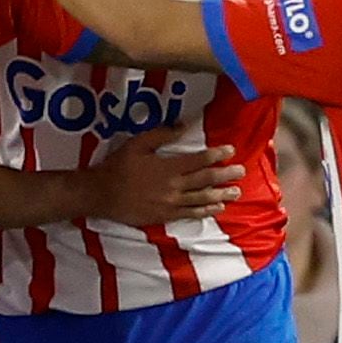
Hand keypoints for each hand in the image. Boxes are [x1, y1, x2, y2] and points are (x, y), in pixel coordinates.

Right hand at [85, 141, 243, 228]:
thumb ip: (161, 135)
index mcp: (167, 167)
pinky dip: (205, 211)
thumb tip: (182, 126)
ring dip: (221, 195)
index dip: (216, 155)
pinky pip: (190, 214)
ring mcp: (170, 204)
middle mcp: (173, 186)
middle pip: (205, 180)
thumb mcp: (136, 144)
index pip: (199, 160)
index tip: (230, 151)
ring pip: (201, 199)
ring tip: (235, 192)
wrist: (101, 195)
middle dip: (225, 175)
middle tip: (240, 172)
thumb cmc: (117, 167)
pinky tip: (216, 209)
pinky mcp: (165, 216)